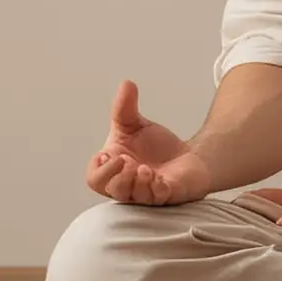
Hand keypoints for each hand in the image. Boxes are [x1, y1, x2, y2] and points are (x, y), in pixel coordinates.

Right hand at [86, 79, 209, 205]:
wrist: (186, 156)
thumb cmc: (155, 147)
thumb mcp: (135, 125)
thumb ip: (126, 108)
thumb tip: (126, 83)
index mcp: (114, 168)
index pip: (95, 178)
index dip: (98, 170)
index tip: (105, 155)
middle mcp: (128, 184)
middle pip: (112, 190)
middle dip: (116, 177)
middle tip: (126, 160)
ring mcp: (147, 192)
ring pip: (135, 196)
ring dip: (137, 183)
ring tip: (144, 168)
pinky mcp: (168, 195)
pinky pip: (158, 198)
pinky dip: (156, 189)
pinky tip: (159, 178)